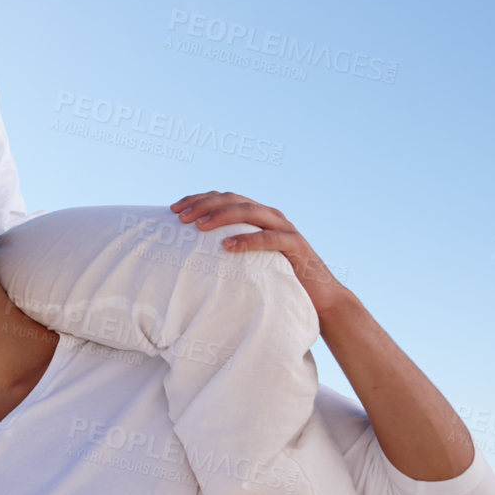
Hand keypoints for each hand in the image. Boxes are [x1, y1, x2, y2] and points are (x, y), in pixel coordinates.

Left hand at [170, 190, 350, 317]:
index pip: (222, 197)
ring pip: (250, 212)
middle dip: (203, 204)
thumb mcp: (247, 260)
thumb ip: (228, 248)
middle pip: (232, 199)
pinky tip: (227, 246)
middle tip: (181, 218)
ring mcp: (284, 227)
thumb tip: (189, 253)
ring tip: (198, 226)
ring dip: (222, 216)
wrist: (321, 297)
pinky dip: (247, 239)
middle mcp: (270, 215)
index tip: (173, 210)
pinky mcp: (296, 245)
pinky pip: (270, 238)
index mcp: (257, 215)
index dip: (197, 199)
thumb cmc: (278, 278)